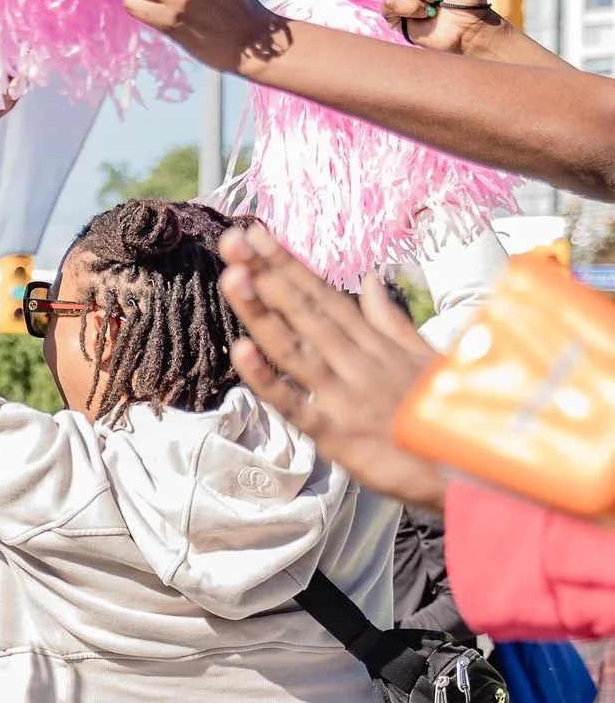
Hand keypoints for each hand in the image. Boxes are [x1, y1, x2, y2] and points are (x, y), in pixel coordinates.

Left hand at [217, 222, 449, 508]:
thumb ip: (391, 320)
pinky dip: (268, 379)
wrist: (469, 468)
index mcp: (375, 343)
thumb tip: (371, 279)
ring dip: (262, 312)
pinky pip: (296, 404)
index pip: (324, 295)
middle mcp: (357, 362)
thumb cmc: (446, 413)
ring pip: (295, 348)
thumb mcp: (425, 357)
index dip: (289, 264)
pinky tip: (242, 351)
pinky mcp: (337, 436)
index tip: (258, 234)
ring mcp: (345, 396)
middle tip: (234, 240)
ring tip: (233, 275)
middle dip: (268, 273)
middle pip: (306, 311)